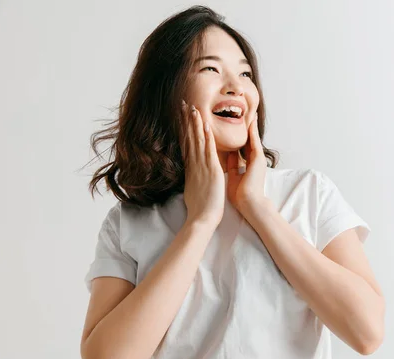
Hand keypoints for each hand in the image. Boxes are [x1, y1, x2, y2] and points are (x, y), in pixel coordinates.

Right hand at [181, 101, 224, 226]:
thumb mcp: (193, 189)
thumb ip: (193, 179)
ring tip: (193, 108)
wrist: (202, 218)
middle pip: (189, 138)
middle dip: (187, 121)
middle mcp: (194, 164)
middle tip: (184, 105)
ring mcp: (202, 166)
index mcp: (192, 168)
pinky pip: (208, 149)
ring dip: (195, 124)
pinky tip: (205, 125)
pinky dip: (206, 137)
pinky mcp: (211, 170)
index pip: (187, 144)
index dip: (185, 129)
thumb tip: (192, 176)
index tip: (182, 117)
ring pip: (198, 140)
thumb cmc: (200, 207)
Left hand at [226, 113, 267, 214]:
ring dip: (252, 125)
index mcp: (247, 165)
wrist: (249, 203)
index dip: (239, 136)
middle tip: (247, 113)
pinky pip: (255, 141)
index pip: (242, 147)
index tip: (235, 126)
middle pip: (249, 139)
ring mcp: (257, 159)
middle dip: (248, 127)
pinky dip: (253, 130)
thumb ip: (232, 165)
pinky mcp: (258, 159)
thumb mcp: (233, 177)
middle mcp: (254, 160)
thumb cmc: (240, 195)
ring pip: (253, 138)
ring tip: (252, 112)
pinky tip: (251, 120)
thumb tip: (229, 155)